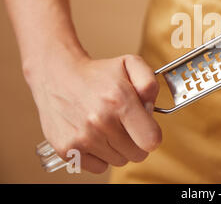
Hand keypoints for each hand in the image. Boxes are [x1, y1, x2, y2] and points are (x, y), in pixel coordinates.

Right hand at [27, 53, 160, 173]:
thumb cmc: (96, 73)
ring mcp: (82, 137)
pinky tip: (94, 136)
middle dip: (137, 141)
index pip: (151, 139)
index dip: (153, 134)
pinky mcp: (67, 149)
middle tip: (126, 124)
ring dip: (118, 148)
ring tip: (107, 127)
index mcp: (120, 100)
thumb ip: (150, 84)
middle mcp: (101, 121)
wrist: (56, 76)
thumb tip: (152, 108)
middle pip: (138, 154)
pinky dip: (100, 155)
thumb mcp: (130, 64)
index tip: (146, 127)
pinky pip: (99, 167)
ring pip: (119, 161)